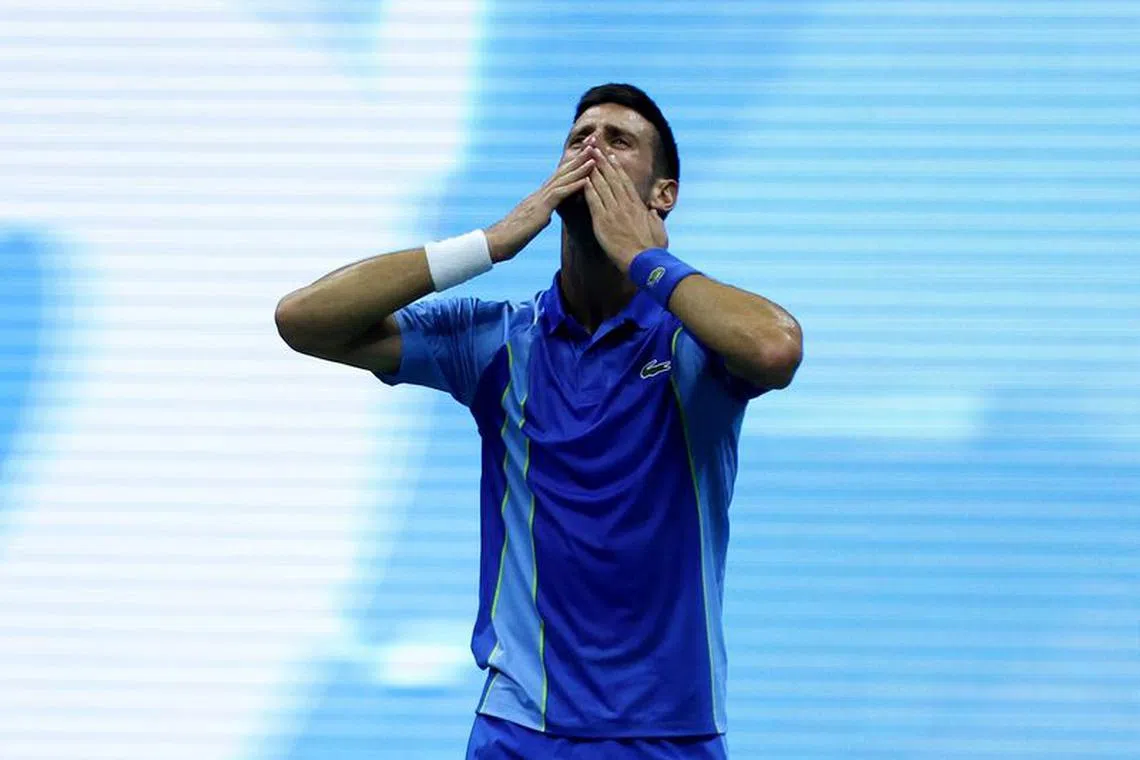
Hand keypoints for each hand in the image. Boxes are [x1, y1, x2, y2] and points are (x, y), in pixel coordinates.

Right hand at [483, 146, 595, 262]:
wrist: (497, 243)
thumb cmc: (513, 237)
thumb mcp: (532, 224)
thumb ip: (540, 216)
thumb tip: (546, 215)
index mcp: (540, 197)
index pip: (560, 176)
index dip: (575, 162)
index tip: (589, 150)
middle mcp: (540, 194)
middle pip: (563, 171)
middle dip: (580, 155)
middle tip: (595, 139)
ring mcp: (539, 200)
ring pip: (563, 179)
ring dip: (580, 166)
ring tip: (595, 153)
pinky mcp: (540, 210)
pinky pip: (558, 195)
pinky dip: (573, 186)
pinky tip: (586, 180)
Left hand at [582, 147, 667, 272]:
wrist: (645, 261)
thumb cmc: (653, 249)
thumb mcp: (659, 230)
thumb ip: (654, 218)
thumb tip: (653, 211)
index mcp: (638, 206)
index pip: (625, 182)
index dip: (616, 168)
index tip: (610, 156)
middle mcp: (625, 205)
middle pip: (612, 178)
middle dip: (603, 161)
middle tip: (595, 147)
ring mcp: (614, 212)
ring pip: (602, 186)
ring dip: (594, 170)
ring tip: (587, 156)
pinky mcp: (603, 222)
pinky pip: (594, 202)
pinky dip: (588, 189)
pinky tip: (582, 179)